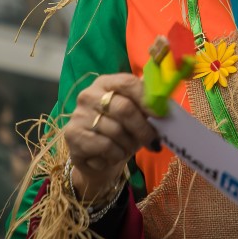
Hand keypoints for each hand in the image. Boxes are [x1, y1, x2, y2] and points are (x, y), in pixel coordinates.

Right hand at [64, 73, 157, 201]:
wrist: (97, 156)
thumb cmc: (122, 130)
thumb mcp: (136, 115)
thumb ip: (148, 106)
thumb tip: (165, 105)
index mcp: (107, 82)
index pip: (128, 82)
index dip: (147, 99)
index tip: (161, 115)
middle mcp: (89, 94)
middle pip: (124, 109)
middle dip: (143, 128)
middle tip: (153, 141)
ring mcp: (78, 114)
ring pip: (116, 131)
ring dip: (129, 145)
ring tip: (129, 148)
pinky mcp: (72, 135)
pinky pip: (105, 147)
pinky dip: (116, 155)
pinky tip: (113, 155)